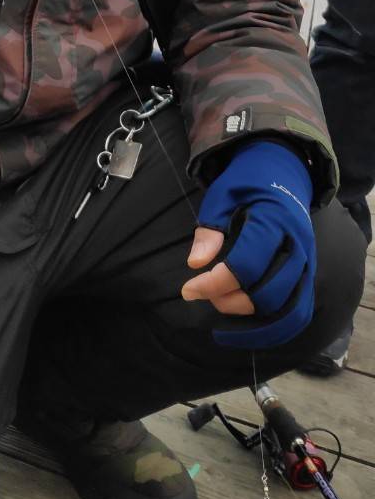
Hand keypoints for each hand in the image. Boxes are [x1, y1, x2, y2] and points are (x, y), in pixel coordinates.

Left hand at [181, 141, 314, 347]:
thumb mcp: (221, 195)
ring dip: (255, 322)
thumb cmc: (247, 180)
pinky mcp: (309, 273)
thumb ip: (210, 229)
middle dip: (231, 301)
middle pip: (269, 293)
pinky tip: (249, 330)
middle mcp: (298, 245)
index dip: (214, 283)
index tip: (188, 289)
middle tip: (204, 293)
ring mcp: (308, 261)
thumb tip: (196, 264)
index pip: (246, 265)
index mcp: (274, 220)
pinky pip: (300, 311)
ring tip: (223, 316)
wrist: (283, 168)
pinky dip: (277, 326)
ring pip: (289, 310)